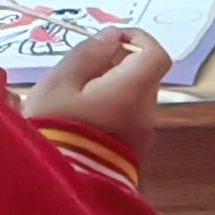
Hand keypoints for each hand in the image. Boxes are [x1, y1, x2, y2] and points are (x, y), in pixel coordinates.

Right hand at [20, 25, 167, 155]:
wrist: (65, 177)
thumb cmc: (58, 125)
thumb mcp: (62, 82)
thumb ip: (89, 54)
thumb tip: (114, 36)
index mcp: (133, 92)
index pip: (157, 56)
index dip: (139, 39)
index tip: (114, 37)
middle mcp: (147, 112)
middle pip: (144, 75)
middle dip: (118, 64)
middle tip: (83, 69)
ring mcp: (145, 132)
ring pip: (137, 94)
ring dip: (114, 85)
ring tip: (79, 93)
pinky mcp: (137, 146)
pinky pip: (131, 114)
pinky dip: (115, 104)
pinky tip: (87, 112)